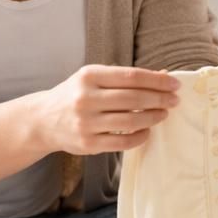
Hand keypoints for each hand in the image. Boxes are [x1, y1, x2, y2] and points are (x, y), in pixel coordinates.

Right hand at [33, 65, 180, 154]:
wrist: (42, 120)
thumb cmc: (75, 95)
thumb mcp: (94, 78)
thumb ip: (124, 77)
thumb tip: (163, 74)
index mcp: (89, 76)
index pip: (132, 76)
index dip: (157, 80)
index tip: (174, 84)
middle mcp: (86, 98)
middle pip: (134, 99)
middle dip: (159, 99)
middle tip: (174, 100)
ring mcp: (86, 123)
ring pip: (130, 122)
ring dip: (153, 118)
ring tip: (163, 114)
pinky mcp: (88, 144)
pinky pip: (122, 142)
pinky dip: (140, 136)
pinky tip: (148, 130)